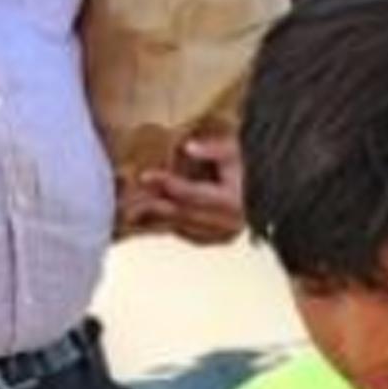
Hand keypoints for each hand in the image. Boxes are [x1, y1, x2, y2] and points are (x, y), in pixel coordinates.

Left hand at [116, 135, 245, 245]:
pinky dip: (165, 221)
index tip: (146, 175)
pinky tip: (147, 210)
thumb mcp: (230, 149)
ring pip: (180, 226)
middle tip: (130, 191)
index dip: (168, 184)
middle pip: (183, 214)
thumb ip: (211, 148)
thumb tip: (188, 148)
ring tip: (131, 201)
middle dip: (156, 201)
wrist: (256, 187)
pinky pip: (182, 233)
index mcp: (232, 203)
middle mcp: (228, 226)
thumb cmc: (241, 165)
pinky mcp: (211, 241)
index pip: (193, 195)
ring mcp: (219, 237)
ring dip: (156, 214)